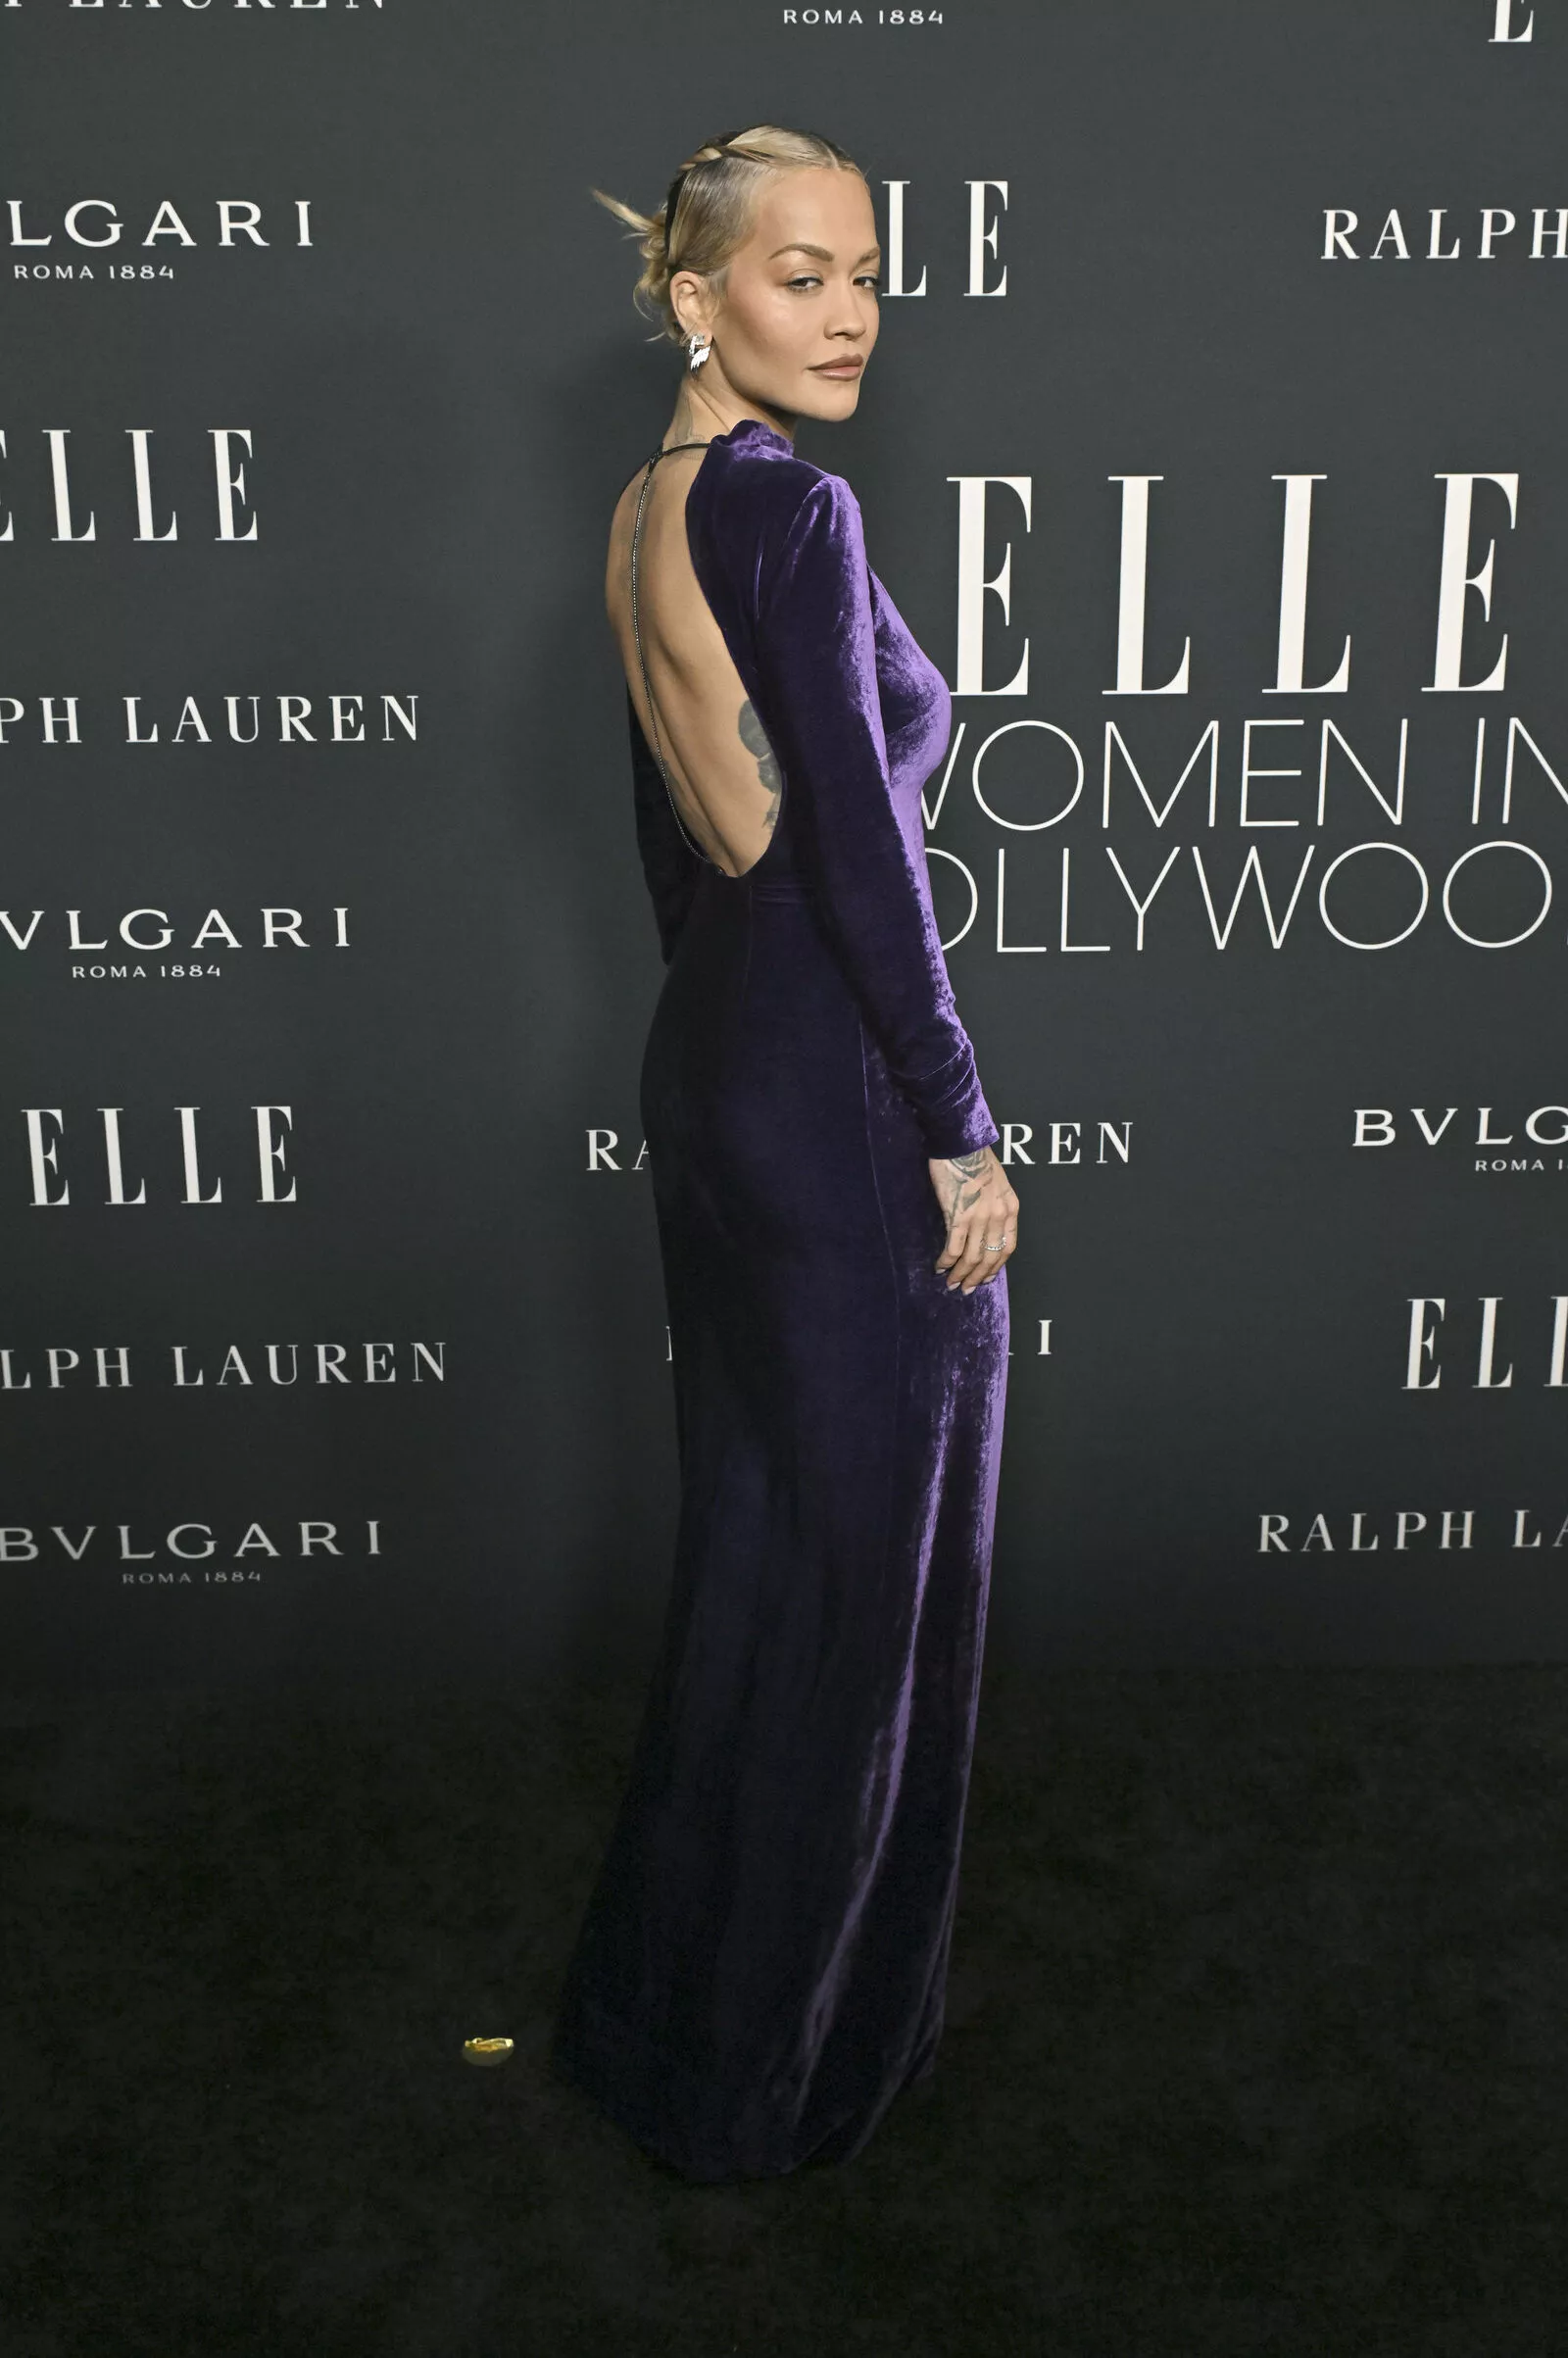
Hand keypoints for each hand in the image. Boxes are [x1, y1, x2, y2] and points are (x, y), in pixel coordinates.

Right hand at [929, 1145, 1018, 1293]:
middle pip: (990, 1257)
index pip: (1008, 1246)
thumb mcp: (998, 1182)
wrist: (960, 1144)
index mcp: (1010, 1208)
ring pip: (972, 1257)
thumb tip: (985, 1224)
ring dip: (961, 1274)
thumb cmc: (976, 1158)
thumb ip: (995, 1204)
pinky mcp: (958, 1216)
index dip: (996, 1266)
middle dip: (978, 1277)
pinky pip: (953, 1248)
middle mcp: (998, 1216)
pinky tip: (939, 1268)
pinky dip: (946, 1262)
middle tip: (966, 1288)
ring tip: (952, 1284)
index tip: (987, 1277)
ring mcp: (979, 1218)